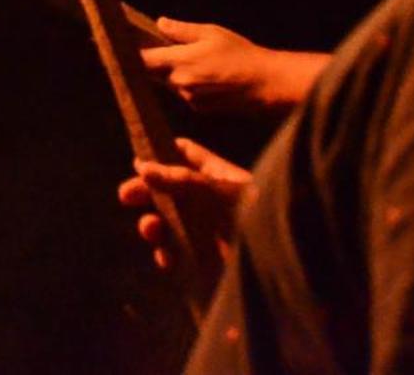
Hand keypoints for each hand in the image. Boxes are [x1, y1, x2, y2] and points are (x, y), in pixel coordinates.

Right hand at [116, 136, 251, 272]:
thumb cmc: (261, 216)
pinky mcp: (207, 259)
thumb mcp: (220, 190)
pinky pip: (177, 254)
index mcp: (216, 175)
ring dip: (153, 224)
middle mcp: (208, 200)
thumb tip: (141, 166)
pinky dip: (167, 255)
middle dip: (146, 191)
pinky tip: (167, 257)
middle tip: (126, 196)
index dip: (161, 150)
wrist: (286, 263)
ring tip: (151, 229)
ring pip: (169, 222)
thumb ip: (181, 179)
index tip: (139, 154)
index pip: (185, 153)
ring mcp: (207, 230)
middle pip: (168, 189)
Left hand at [141, 17, 324, 113]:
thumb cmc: (240, 54)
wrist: (266, 83)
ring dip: (173, 73)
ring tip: (193, 60)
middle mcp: (180, 84)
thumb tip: (159, 24)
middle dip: (153, 62)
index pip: (142, 60)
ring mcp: (189, 98)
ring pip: (170, 83)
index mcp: (180, 63)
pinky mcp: (200, 108)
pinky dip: (188, 83)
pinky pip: (185, 93)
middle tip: (155, 48)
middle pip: (153, 73)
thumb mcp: (211, 33)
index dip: (129, 53)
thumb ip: (181, 30)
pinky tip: (206, 75)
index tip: (117, 44)